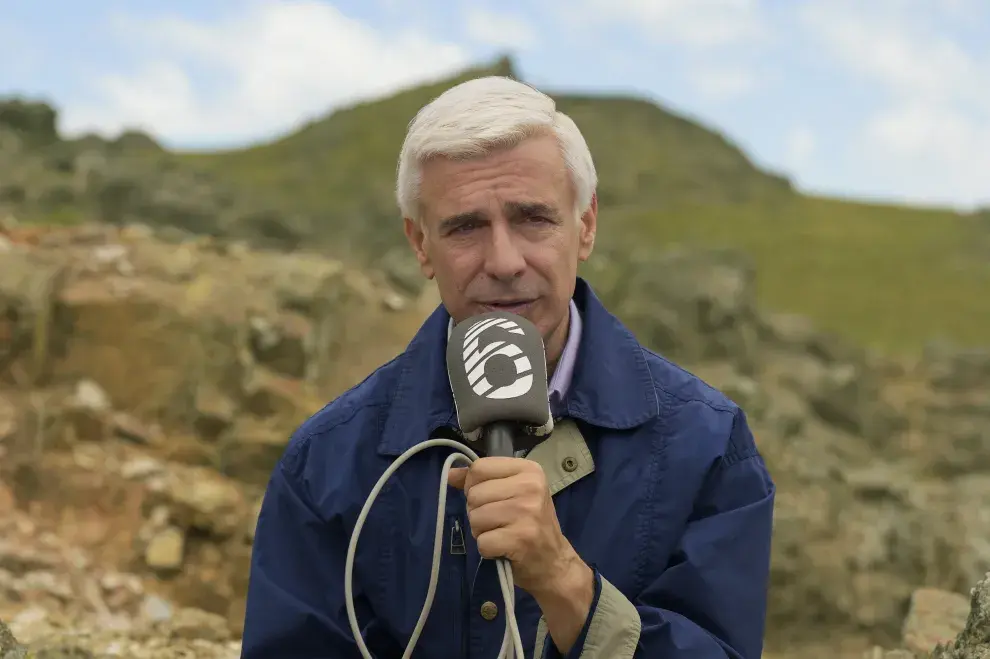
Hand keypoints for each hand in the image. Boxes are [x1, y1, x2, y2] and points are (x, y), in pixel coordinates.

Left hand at [447, 457, 585, 597]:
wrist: (553, 562)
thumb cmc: (529, 524)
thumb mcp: (512, 493)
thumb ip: (481, 480)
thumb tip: (450, 474)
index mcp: (529, 470)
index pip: (479, 468)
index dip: (474, 486)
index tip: (491, 499)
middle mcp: (530, 487)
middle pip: (474, 494)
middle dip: (478, 512)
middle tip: (499, 522)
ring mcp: (527, 513)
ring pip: (475, 517)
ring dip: (481, 531)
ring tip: (501, 534)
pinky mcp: (521, 539)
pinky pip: (482, 542)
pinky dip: (487, 549)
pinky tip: (503, 548)